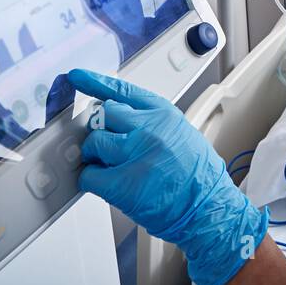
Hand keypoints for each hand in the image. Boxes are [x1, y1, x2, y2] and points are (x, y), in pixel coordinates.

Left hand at [66, 69, 267, 284]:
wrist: (207, 207)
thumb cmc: (196, 174)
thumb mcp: (179, 132)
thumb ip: (148, 120)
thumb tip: (116, 117)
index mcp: (162, 113)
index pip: (121, 90)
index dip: (94, 82)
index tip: (78, 77)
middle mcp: (148, 129)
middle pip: (103, 115)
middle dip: (101, 130)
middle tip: (109, 146)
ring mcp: (135, 155)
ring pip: (93, 144)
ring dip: (95, 156)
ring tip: (112, 167)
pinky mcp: (122, 183)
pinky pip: (89, 175)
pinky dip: (92, 180)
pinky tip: (108, 183)